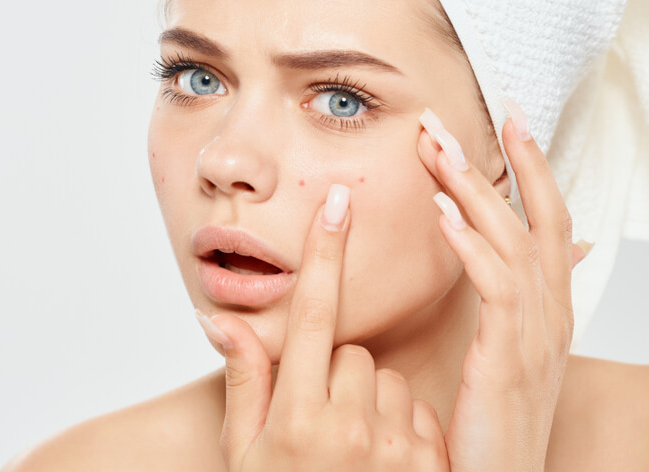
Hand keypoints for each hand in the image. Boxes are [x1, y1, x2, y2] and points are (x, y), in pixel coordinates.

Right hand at [198, 184, 450, 471]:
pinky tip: (383, 465)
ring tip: (353, 451)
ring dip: (371, 401)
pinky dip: (402, 427)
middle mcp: (348, 428)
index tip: (338, 202)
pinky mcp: (427, 463)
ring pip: (388, 379)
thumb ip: (245, 380)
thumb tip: (221, 318)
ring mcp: (395, 448)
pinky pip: (417, 411)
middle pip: (352, 350)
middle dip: (335, 372)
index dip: (324, 254)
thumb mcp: (246, 453)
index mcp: (297, 417)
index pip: (313, 316)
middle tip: (320, 422)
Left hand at [417, 101, 588, 471]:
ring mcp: (539, 335)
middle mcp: (555, 313)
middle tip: (451, 118)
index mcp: (554, 309)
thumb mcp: (515, 356)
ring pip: (515, 240)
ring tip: (435, 147)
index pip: (551, 221)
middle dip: (502, 160)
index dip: (533, 169)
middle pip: (538, 217)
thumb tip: (523, 262)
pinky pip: (496, 287)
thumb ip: (517, 303)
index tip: (507, 120)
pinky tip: (441, 213)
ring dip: (474, 188)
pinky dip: (471, 244)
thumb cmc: (500, 423)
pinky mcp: (511, 357)